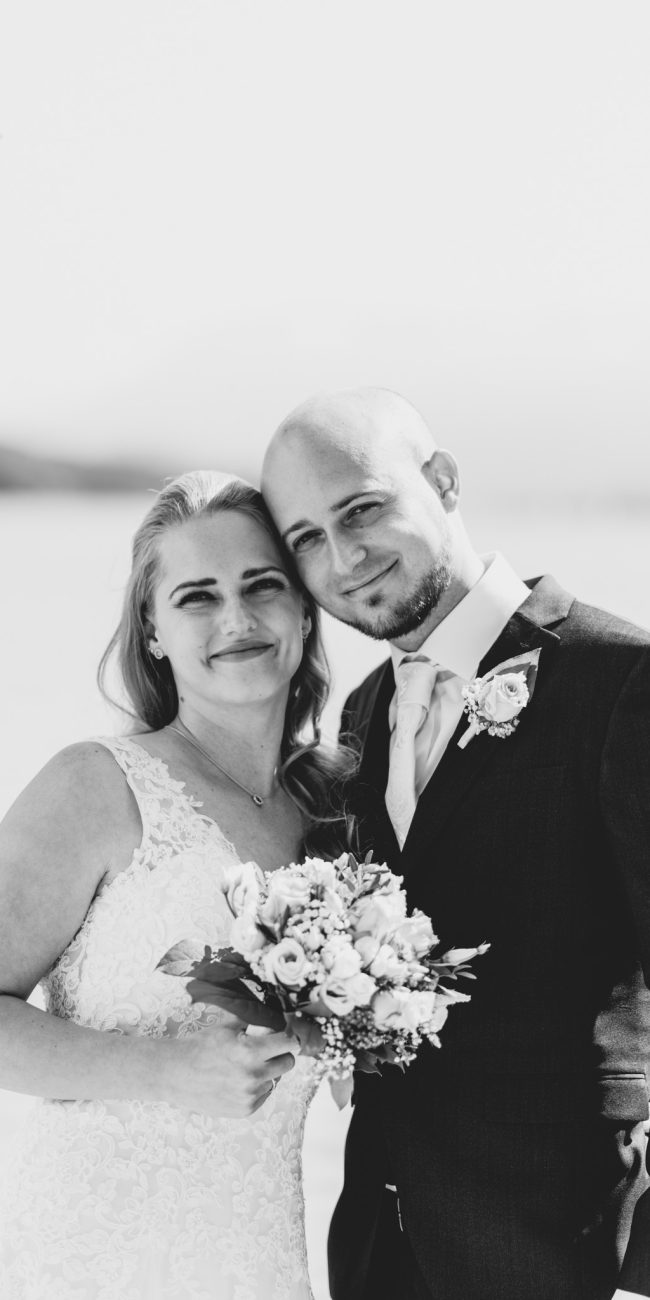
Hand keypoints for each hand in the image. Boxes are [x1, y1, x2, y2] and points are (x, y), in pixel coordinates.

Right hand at [164, 1020, 296, 1118]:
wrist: (175, 1074)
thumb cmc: (200, 1046)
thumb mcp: (227, 1027)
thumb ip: (255, 1023)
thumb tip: (276, 1017)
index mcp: (250, 1051)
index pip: (289, 1043)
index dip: (289, 1037)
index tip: (287, 1036)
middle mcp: (253, 1076)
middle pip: (288, 1063)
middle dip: (280, 1053)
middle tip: (266, 1050)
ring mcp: (250, 1096)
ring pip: (275, 1079)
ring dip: (266, 1072)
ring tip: (243, 1066)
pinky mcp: (245, 1110)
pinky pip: (264, 1095)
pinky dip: (257, 1087)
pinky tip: (238, 1081)